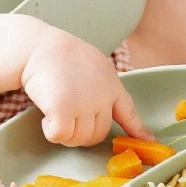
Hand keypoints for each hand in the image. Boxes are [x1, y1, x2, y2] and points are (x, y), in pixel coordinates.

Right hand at [21, 24, 155, 146]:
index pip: (128, 111)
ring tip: (53, 110)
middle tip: (64, 116)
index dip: (137, 129)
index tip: (147, 140)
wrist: (38, 46)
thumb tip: (103, 106)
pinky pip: (60, 136)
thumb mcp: (91, 64)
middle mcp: (101, 97)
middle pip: (96, 134)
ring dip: (64, 132)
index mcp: (110, 84)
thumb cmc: (57, 52)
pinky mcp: (63, 110)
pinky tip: (46, 116)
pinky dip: (51, 131)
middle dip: (80, 132)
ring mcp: (84, 104)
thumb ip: (101, 85)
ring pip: (78, 138)